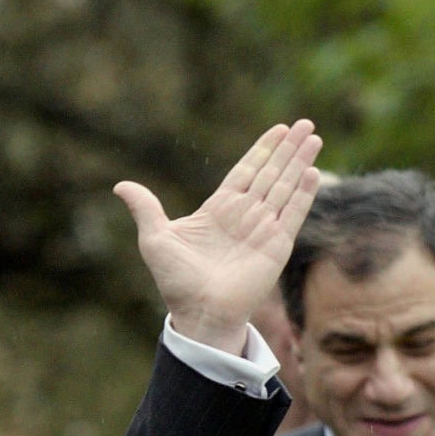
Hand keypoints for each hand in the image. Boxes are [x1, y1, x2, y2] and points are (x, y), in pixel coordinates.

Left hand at [118, 119, 323, 350]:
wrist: (198, 312)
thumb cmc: (176, 281)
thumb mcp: (155, 238)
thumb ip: (145, 208)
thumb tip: (120, 185)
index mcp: (219, 210)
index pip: (246, 171)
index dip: (262, 150)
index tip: (279, 129)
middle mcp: (245, 216)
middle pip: (271, 173)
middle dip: (288, 149)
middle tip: (305, 123)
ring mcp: (263, 229)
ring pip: (285, 187)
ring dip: (300, 163)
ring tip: (314, 138)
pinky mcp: (277, 245)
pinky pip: (293, 213)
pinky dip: (303, 193)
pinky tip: (312, 171)